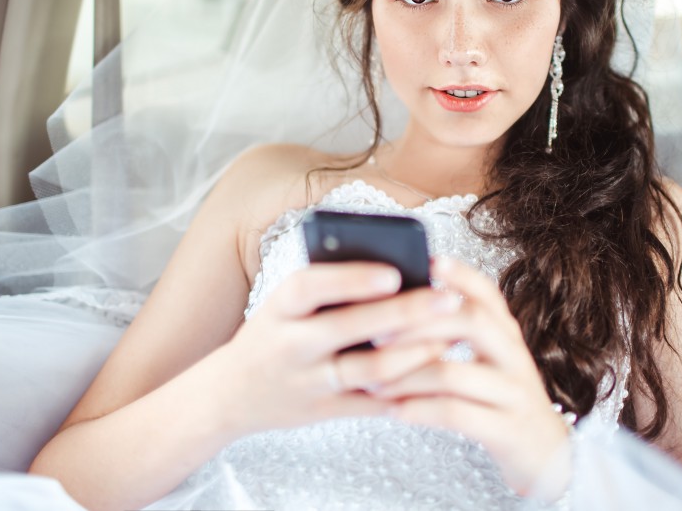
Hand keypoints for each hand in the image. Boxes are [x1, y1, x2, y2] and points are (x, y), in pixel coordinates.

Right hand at [215, 261, 456, 435]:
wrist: (231, 393)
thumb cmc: (274, 332)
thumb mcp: (285, 304)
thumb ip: (328, 287)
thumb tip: (397, 270)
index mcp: (280, 307)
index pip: (310, 286)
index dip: (351, 280)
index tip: (393, 273)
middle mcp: (290, 344)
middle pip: (349, 327)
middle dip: (404, 313)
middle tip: (448, 299)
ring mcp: (307, 381)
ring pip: (368, 369)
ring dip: (415, 354)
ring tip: (450, 337)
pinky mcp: (323, 411)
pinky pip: (372, 404)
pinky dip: (406, 390)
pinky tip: (436, 374)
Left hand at [373, 257, 572, 498]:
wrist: (545, 454)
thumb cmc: (498, 400)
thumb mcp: (487, 361)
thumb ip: (455, 335)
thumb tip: (395, 308)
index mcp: (507, 333)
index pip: (486, 292)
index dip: (459, 275)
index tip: (428, 261)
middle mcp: (514, 356)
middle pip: (471, 321)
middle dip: (418, 324)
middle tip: (376, 334)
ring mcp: (514, 393)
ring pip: (454, 374)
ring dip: (406, 377)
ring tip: (373, 383)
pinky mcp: (507, 430)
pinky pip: (457, 414)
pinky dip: (420, 410)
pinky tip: (396, 411)